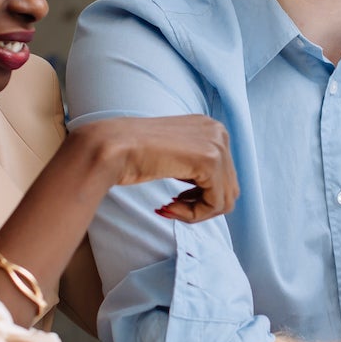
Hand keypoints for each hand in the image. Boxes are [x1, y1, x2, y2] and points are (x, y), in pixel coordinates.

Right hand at [70, 114, 237, 221]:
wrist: (111, 147)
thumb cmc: (132, 154)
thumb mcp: (174, 155)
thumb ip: (196, 167)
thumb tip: (215, 196)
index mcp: (210, 127)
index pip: (224, 174)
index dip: (200, 195)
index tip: (174, 199)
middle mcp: (218, 131)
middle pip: (229, 188)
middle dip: (200, 205)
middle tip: (170, 207)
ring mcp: (217, 144)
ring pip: (225, 199)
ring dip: (196, 212)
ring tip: (169, 208)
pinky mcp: (210, 161)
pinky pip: (215, 204)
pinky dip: (193, 214)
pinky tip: (168, 207)